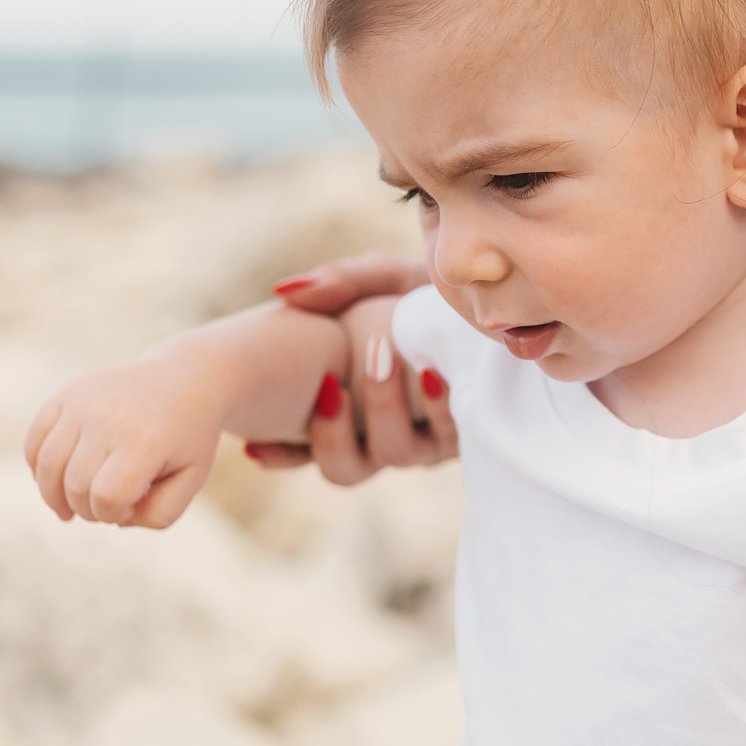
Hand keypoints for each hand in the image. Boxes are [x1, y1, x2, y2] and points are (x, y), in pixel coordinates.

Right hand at [23, 345, 229, 527]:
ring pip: (47, 465)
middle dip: (88, 509)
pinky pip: (35, 439)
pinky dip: (38, 467)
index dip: (113, 515)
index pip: (106, 498)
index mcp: (144, 441)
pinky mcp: (67, 393)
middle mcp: (109, 418)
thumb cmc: (187, 437)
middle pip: (74, 486)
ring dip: (56, 495)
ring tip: (72, 505)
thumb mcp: (191, 480)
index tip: (131, 506)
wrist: (185, 378)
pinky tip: (57, 480)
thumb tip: (114, 519)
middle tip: (108, 504)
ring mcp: (83, 401)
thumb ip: (159, 514)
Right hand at [247, 252, 453, 480]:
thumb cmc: (422, 291)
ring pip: (396, 455)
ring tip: (381, 357)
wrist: (490, 294)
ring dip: (383, 411)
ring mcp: (428, 440)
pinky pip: (450, 435)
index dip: (280, 455)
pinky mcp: (472, 430)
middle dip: (333, 434)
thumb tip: (286, 290)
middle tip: (331, 382)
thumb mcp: (378, 277)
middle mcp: (383, 436)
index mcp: (349, 412)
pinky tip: (430, 375)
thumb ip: (339, 282)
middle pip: (345, 469)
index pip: (303, 449)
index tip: (255, 445)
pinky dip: (437, 407)